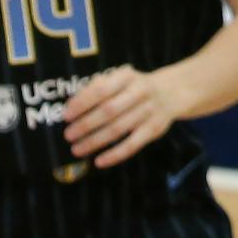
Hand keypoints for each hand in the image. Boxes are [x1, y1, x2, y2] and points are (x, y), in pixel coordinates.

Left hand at [61, 64, 178, 167]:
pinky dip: (115, 155)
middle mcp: (140, 92)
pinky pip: (133, 145)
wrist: (171, 92)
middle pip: (109, 111)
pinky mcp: (155, 129)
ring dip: (95, 141)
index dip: (82, 103)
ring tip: (77, 149)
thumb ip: (96, 87)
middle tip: (68, 135)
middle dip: (85, 125)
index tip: (65, 115)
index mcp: (126, 76)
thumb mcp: (118, 79)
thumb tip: (70, 106)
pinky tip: (99, 161)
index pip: (101, 89)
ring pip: (118, 129)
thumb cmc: (133, 87)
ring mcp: (149, 111)